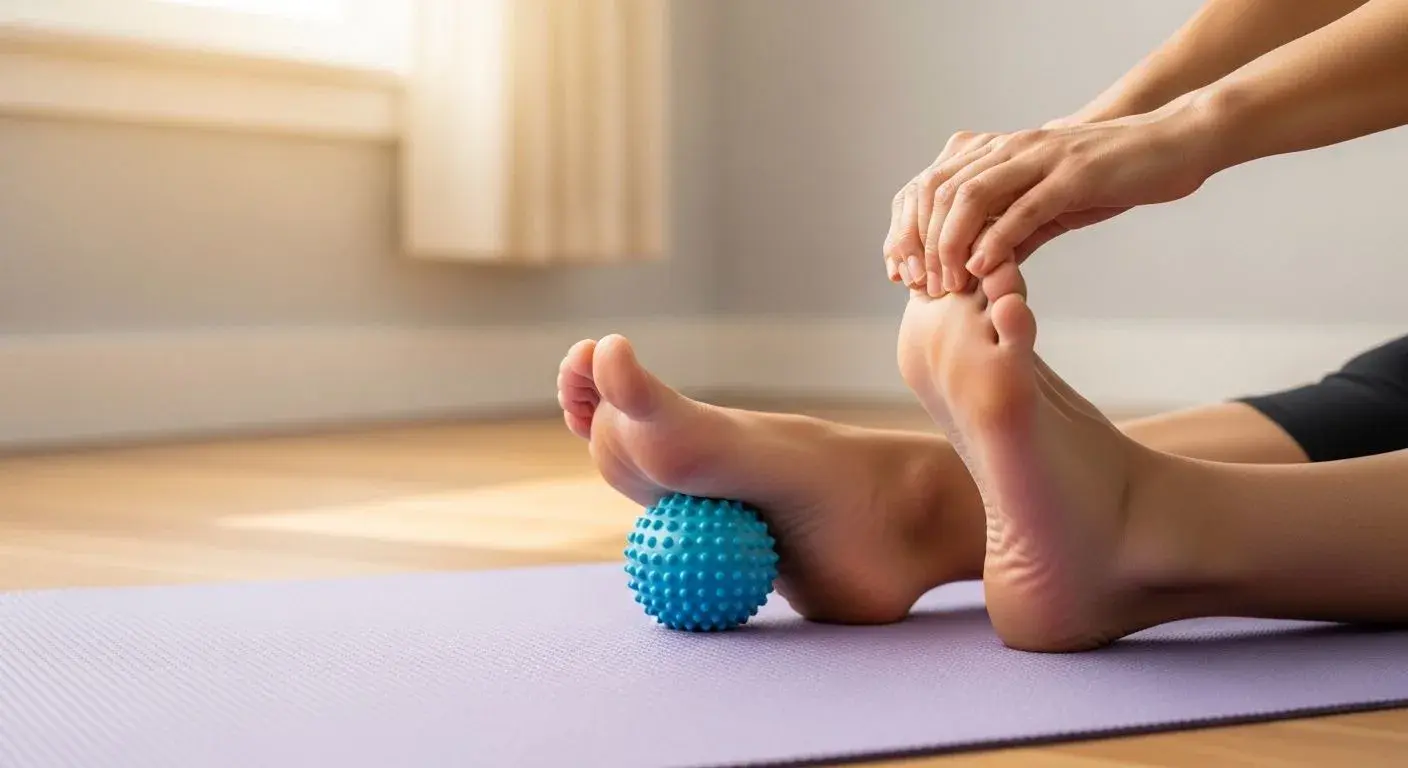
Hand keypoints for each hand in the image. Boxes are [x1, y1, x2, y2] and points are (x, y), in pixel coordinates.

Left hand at [885, 100, 1219, 296]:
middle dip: (922, 243)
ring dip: (951, 244)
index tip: (904, 273)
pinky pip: (1023, 208)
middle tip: (922, 287)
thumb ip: (1014, 231)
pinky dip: (996, 240)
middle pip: (941, 192)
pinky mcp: (1072, 176)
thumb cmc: (1110, 177)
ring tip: (947, 285)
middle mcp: (1011, 150)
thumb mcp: (1050, 205)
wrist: (1170, 144)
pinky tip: (981, 269)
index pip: (933, 187)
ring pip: (972, 198)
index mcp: (1000, 154)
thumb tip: (980, 268)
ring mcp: (1040, 159)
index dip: (910, 231)